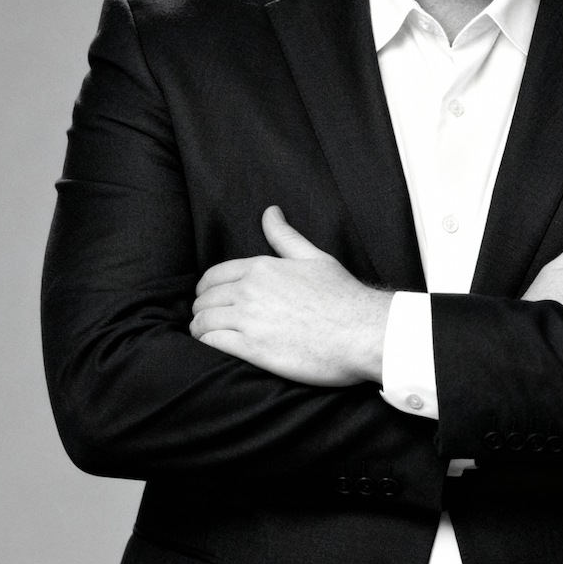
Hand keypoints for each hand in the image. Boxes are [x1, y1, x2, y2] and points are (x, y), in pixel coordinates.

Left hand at [190, 206, 392, 385]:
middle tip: (209, 322)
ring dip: (200, 330)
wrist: (362, 332)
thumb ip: (285, 236)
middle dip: (202, 310)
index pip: (213, 275)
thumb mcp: (314, 258)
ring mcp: (249, 319)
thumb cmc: (343, 296)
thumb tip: (270, 211)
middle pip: (204, 299)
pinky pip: (212, 344)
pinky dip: (207, 346)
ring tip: (209, 338)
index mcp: (261, 267)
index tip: (209, 300)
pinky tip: (215, 352)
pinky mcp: (252, 349)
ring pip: (202, 322)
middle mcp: (250, 290)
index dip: (206, 289)